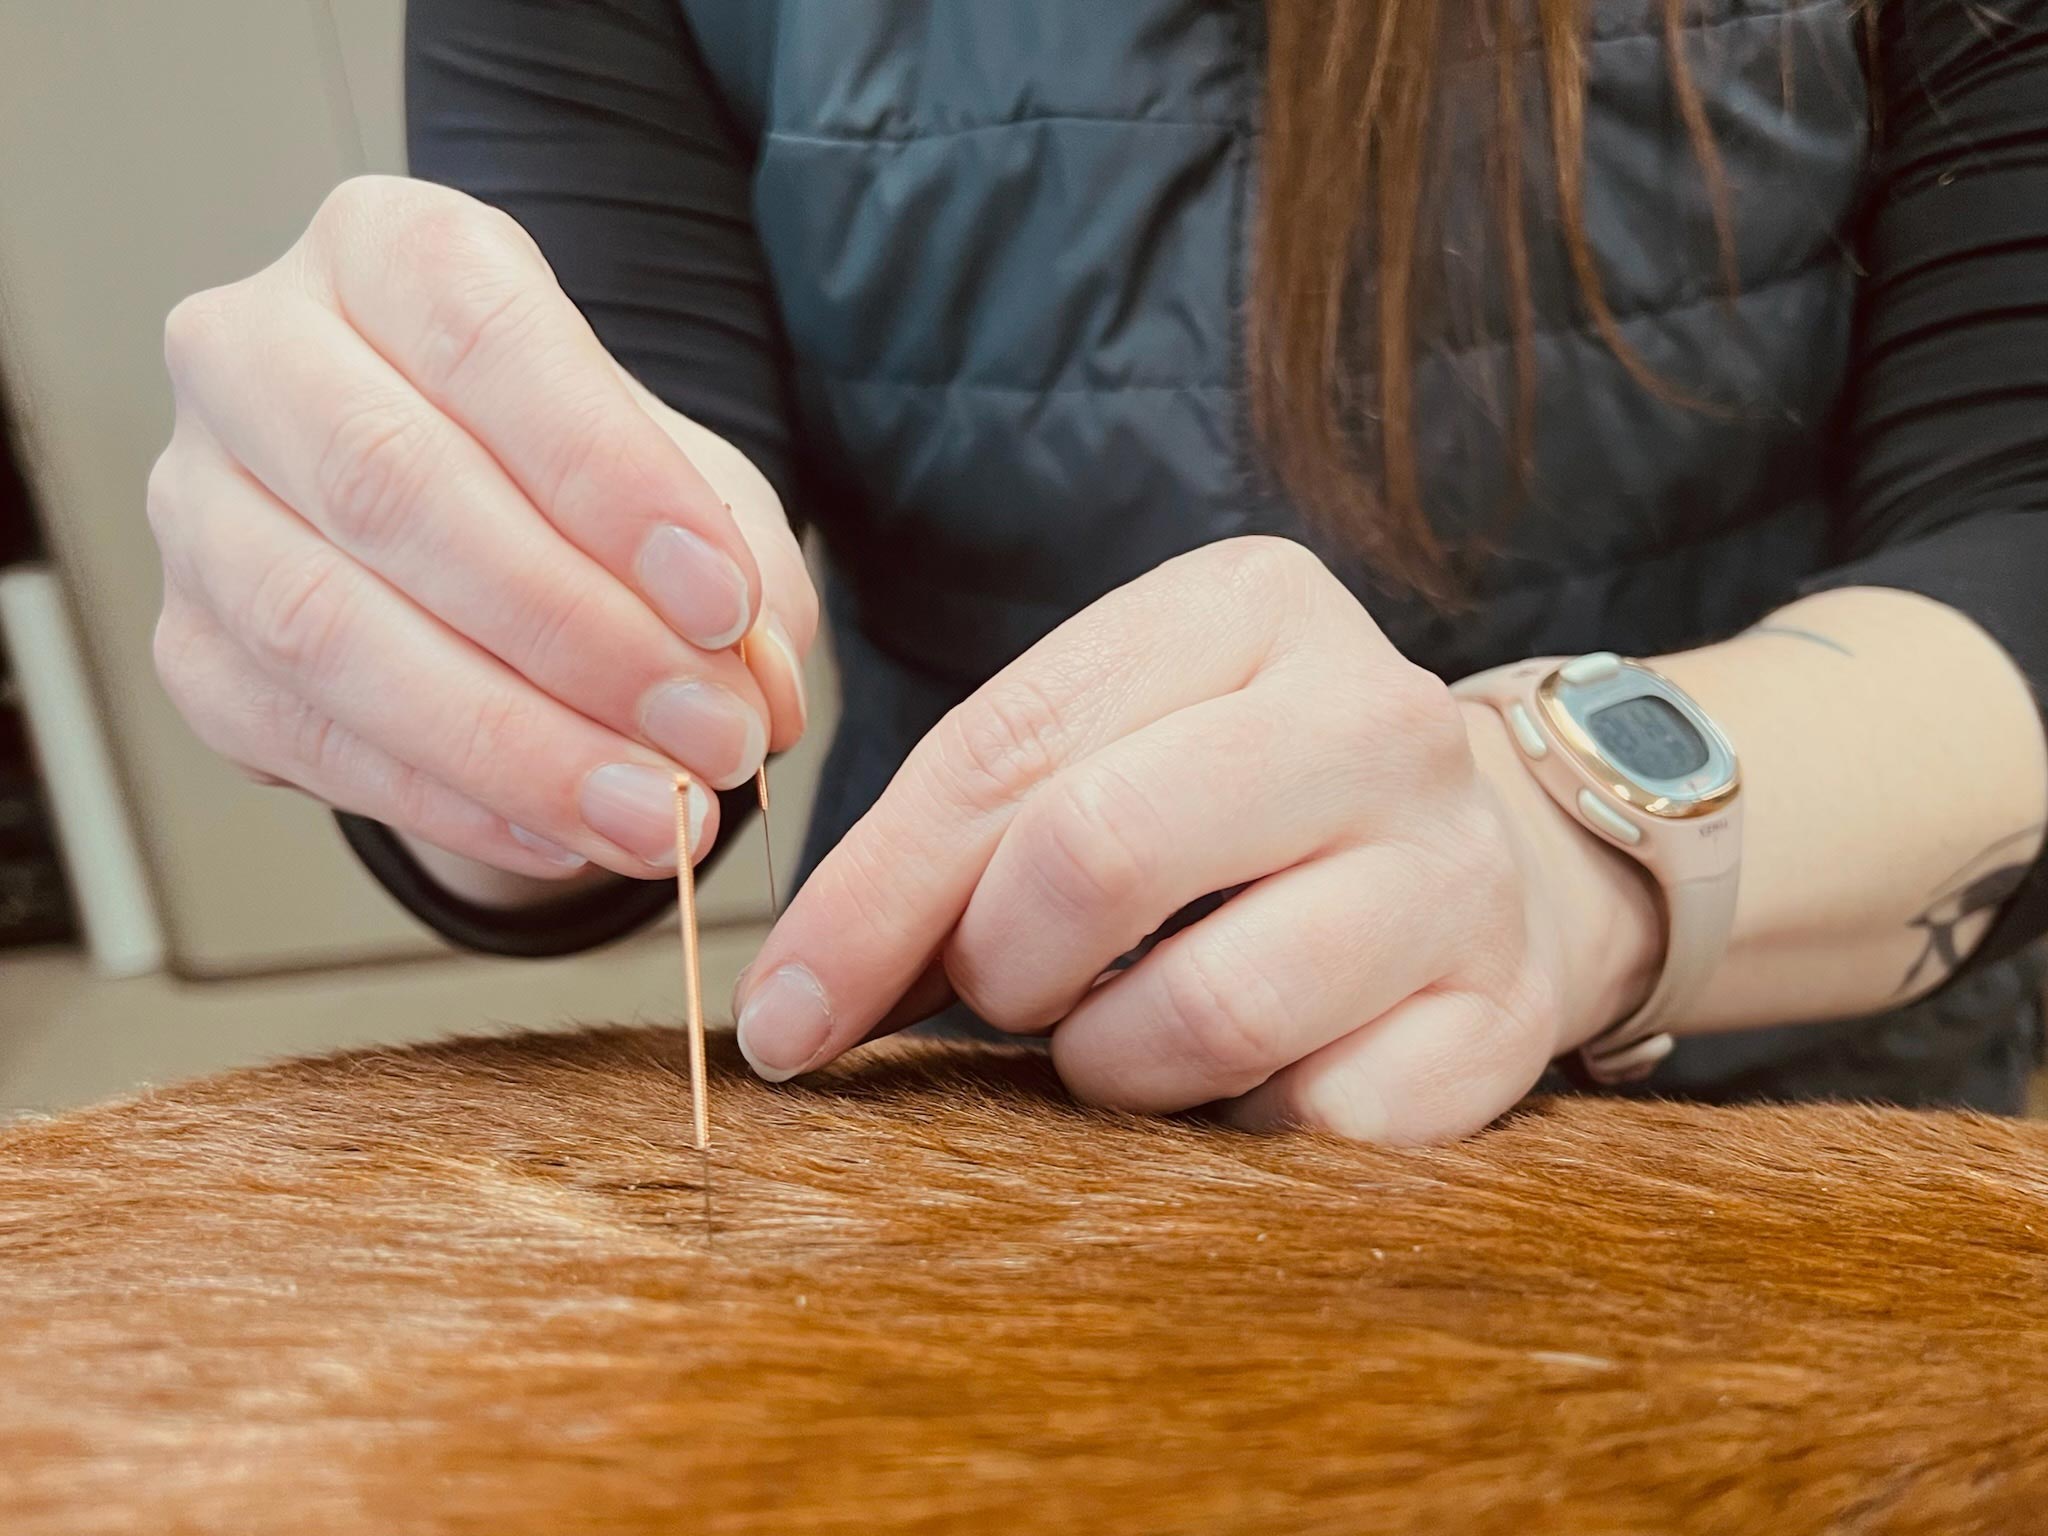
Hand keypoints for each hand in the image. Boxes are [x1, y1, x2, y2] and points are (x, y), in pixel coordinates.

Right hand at [148, 176, 817, 878]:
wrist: (472, 537)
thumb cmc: (581, 480)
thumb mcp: (689, 487)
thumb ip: (742, 569)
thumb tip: (753, 689)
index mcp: (387, 251)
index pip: (484, 338)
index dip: (609, 479)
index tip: (723, 605)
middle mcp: (256, 353)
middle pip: (390, 485)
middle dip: (576, 633)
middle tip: (710, 736)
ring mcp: (199, 504)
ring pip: (324, 624)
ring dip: (514, 741)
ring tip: (658, 816)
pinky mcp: (190, 646)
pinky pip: (306, 738)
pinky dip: (453, 801)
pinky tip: (569, 835)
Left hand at [735, 537, 1658, 1141]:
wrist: (1472, 858)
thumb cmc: (1228, 806)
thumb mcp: (1098, 755)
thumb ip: (954, 844)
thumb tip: (796, 1009)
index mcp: (1247, 606)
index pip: (1004, 750)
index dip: (870, 900)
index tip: (787, 1020)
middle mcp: (1373, 716)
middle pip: (1095, 856)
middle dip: (998, 967)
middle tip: (1002, 995)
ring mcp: (1457, 867)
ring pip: (1204, 1013)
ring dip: (1108, 1064)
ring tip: (1118, 1035)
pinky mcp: (1499, 1017)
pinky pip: (1309, 1125)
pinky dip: (1234, 1129)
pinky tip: (1243, 1079)